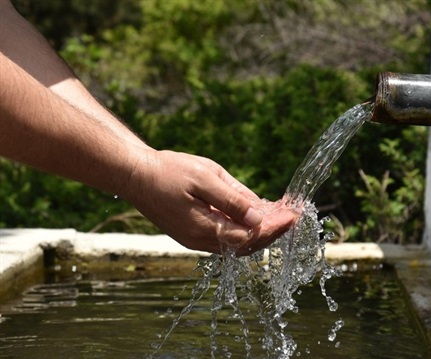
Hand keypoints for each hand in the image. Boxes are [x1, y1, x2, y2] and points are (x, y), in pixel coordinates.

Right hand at [122, 149, 297, 254]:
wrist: (134, 174)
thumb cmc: (168, 171)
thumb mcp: (205, 178)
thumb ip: (233, 200)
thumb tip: (259, 219)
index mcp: (204, 229)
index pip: (250, 236)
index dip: (275, 227)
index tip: (294, 214)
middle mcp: (201, 241)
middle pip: (247, 244)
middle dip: (273, 230)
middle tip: (294, 215)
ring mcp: (196, 239)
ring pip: (238, 242)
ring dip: (261, 229)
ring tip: (283, 214)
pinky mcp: (194, 233)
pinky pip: (227, 235)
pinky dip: (245, 226)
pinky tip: (259, 213)